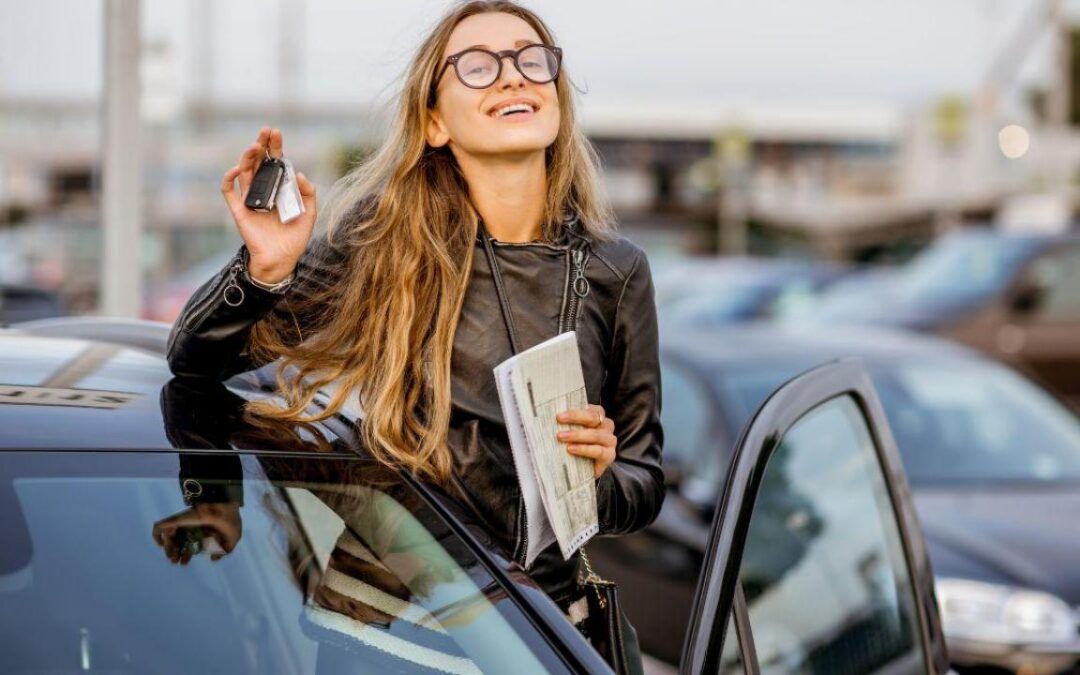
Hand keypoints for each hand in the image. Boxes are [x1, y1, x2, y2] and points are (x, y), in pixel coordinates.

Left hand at [151, 502, 241, 564]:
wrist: (224, 510)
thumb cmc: (230, 522)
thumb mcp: (232, 539)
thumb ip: (224, 551)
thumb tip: (213, 559)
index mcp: (202, 530)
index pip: (190, 543)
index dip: (186, 554)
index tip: (184, 563)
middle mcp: (191, 526)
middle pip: (179, 542)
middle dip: (176, 553)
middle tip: (175, 562)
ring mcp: (183, 522)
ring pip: (169, 537)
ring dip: (168, 549)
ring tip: (171, 558)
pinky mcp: (175, 520)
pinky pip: (159, 527)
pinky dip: (156, 536)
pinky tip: (160, 545)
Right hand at [220, 127, 316, 282]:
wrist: (282, 259)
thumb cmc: (295, 238)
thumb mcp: (309, 213)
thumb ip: (308, 193)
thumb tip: (297, 173)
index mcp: (279, 189)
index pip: (275, 163)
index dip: (274, 147)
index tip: (276, 133)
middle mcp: (264, 191)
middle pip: (259, 162)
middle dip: (261, 145)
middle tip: (265, 132)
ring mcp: (250, 200)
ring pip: (244, 172)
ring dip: (248, 157)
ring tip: (255, 146)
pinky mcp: (239, 211)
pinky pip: (229, 192)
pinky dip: (229, 178)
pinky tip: (237, 169)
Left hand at [556, 404, 616, 478]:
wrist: (582, 471)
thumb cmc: (574, 445)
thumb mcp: (570, 431)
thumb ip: (565, 422)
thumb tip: (549, 415)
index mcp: (598, 416)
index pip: (591, 409)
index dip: (575, 411)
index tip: (558, 415)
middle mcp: (606, 426)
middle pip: (594, 418)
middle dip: (575, 418)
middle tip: (558, 420)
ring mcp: (610, 441)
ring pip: (596, 434)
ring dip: (577, 435)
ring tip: (561, 437)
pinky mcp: (609, 455)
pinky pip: (598, 451)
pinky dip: (584, 449)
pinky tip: (571, 449)